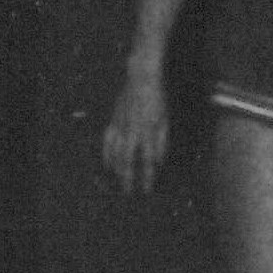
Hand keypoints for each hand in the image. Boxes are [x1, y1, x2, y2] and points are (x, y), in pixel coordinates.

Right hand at [102, 66, 167, 196]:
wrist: (141, 80)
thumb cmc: (158, 100)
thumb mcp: (165, 121)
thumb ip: (161, 142)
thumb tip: (158, 161)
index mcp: (148, 132)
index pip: (148, 161)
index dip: (147, 177)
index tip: (147, 190)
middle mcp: (132, 132)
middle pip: (128, 161)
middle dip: (128, 179)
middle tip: (128, 192)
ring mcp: (120, 126)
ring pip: (115, 153)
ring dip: (117, 169)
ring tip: (119, 180)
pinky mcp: (113, 121)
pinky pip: (107, 141)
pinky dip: (107, 154)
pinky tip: (108, 164)